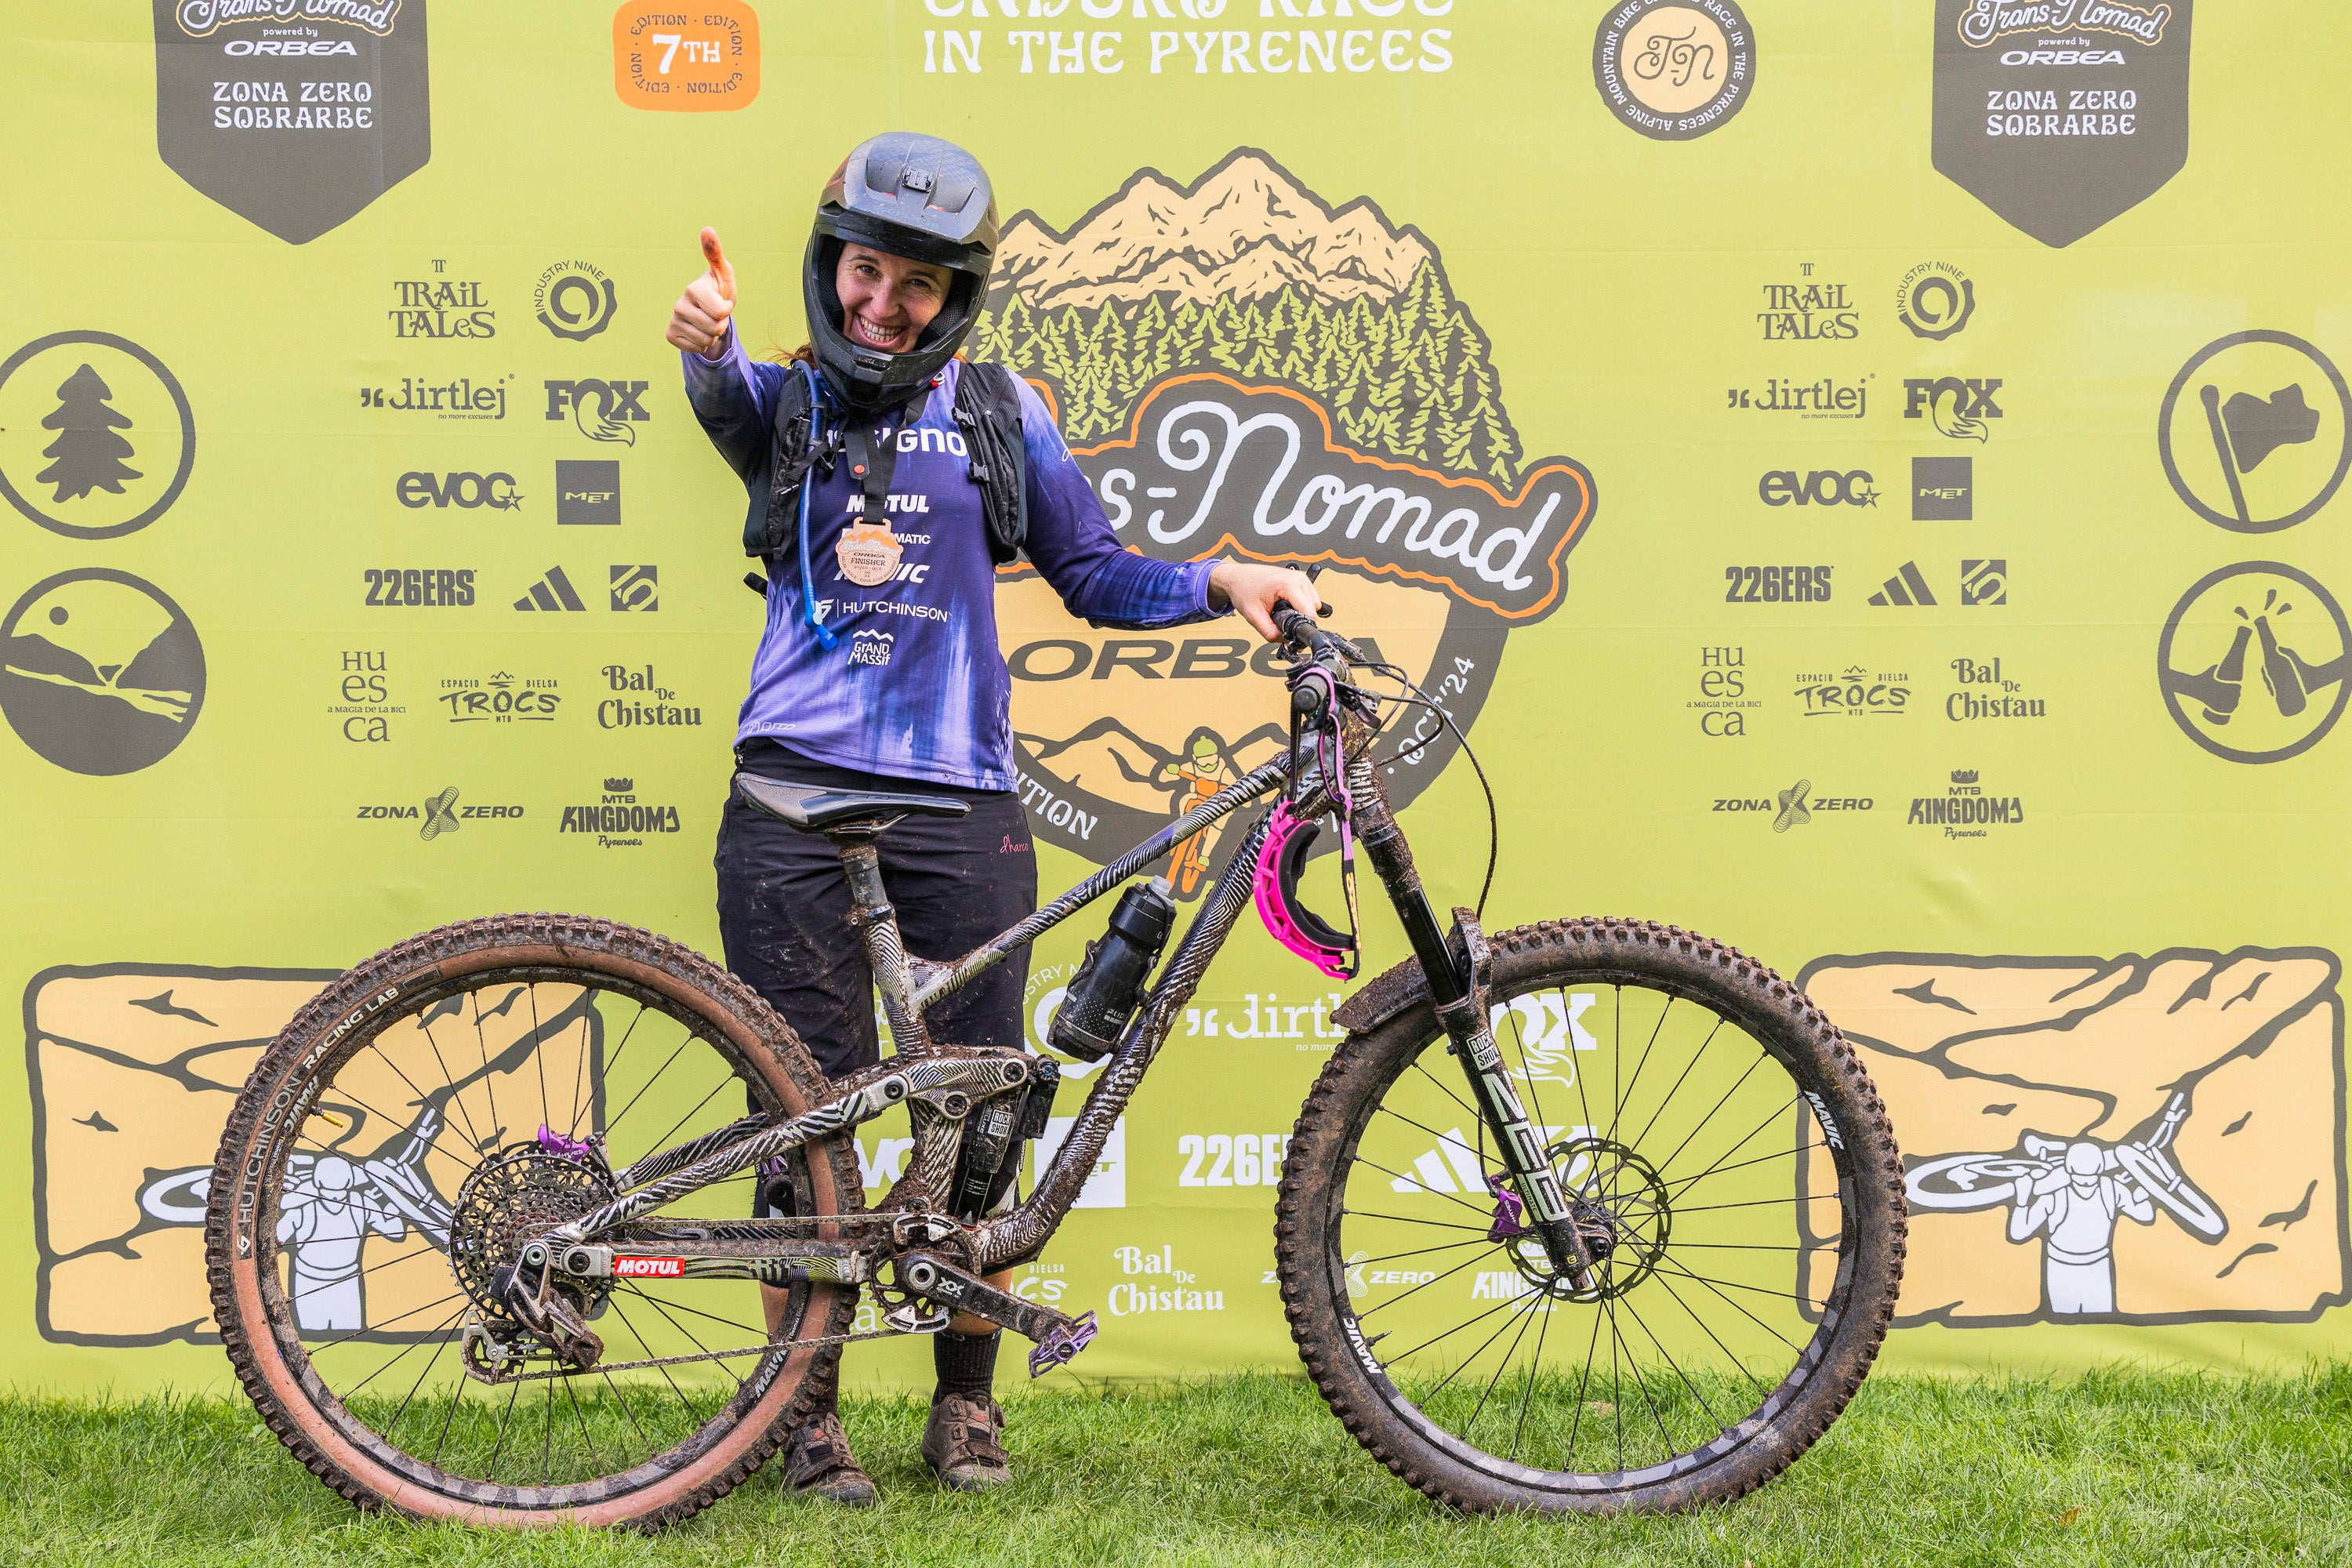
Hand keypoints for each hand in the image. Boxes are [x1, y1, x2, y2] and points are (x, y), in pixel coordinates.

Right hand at [665, 226, 736, 356]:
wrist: (708, 310)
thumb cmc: (718, 290)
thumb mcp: (723, 273)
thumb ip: (716, 253)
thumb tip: (707, 229)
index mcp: (693, 289)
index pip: (719, 312)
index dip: (726, 311)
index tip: (722, 301)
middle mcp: (679, 304)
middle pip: (714, 328)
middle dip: (721, 324)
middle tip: (715, 314)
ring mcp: (673, 320)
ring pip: (706, 341)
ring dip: (713, 335)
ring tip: (708, 321)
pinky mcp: (670, 334)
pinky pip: (696, 349)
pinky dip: (702, 344)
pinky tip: (698, 331)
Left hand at [1207, 561, 1321, 640]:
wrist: (1238, 577)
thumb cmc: (1243, 590)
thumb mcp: (1254, 616)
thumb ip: (1270, 632)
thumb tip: (1285, 640)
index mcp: (1289, 585)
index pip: (1309, 613)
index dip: (1301, 627)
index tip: (1290, 632)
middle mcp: (1298, 579)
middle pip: (1313, 610)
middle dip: (1299, 620)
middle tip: (1281, 621)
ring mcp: (1301, 577)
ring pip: (1314, 604)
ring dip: (1301, 612)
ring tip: (1282, 611)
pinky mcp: (1300, 579)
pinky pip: (1310, 598)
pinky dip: (1301, 605)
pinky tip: (1286, 605)